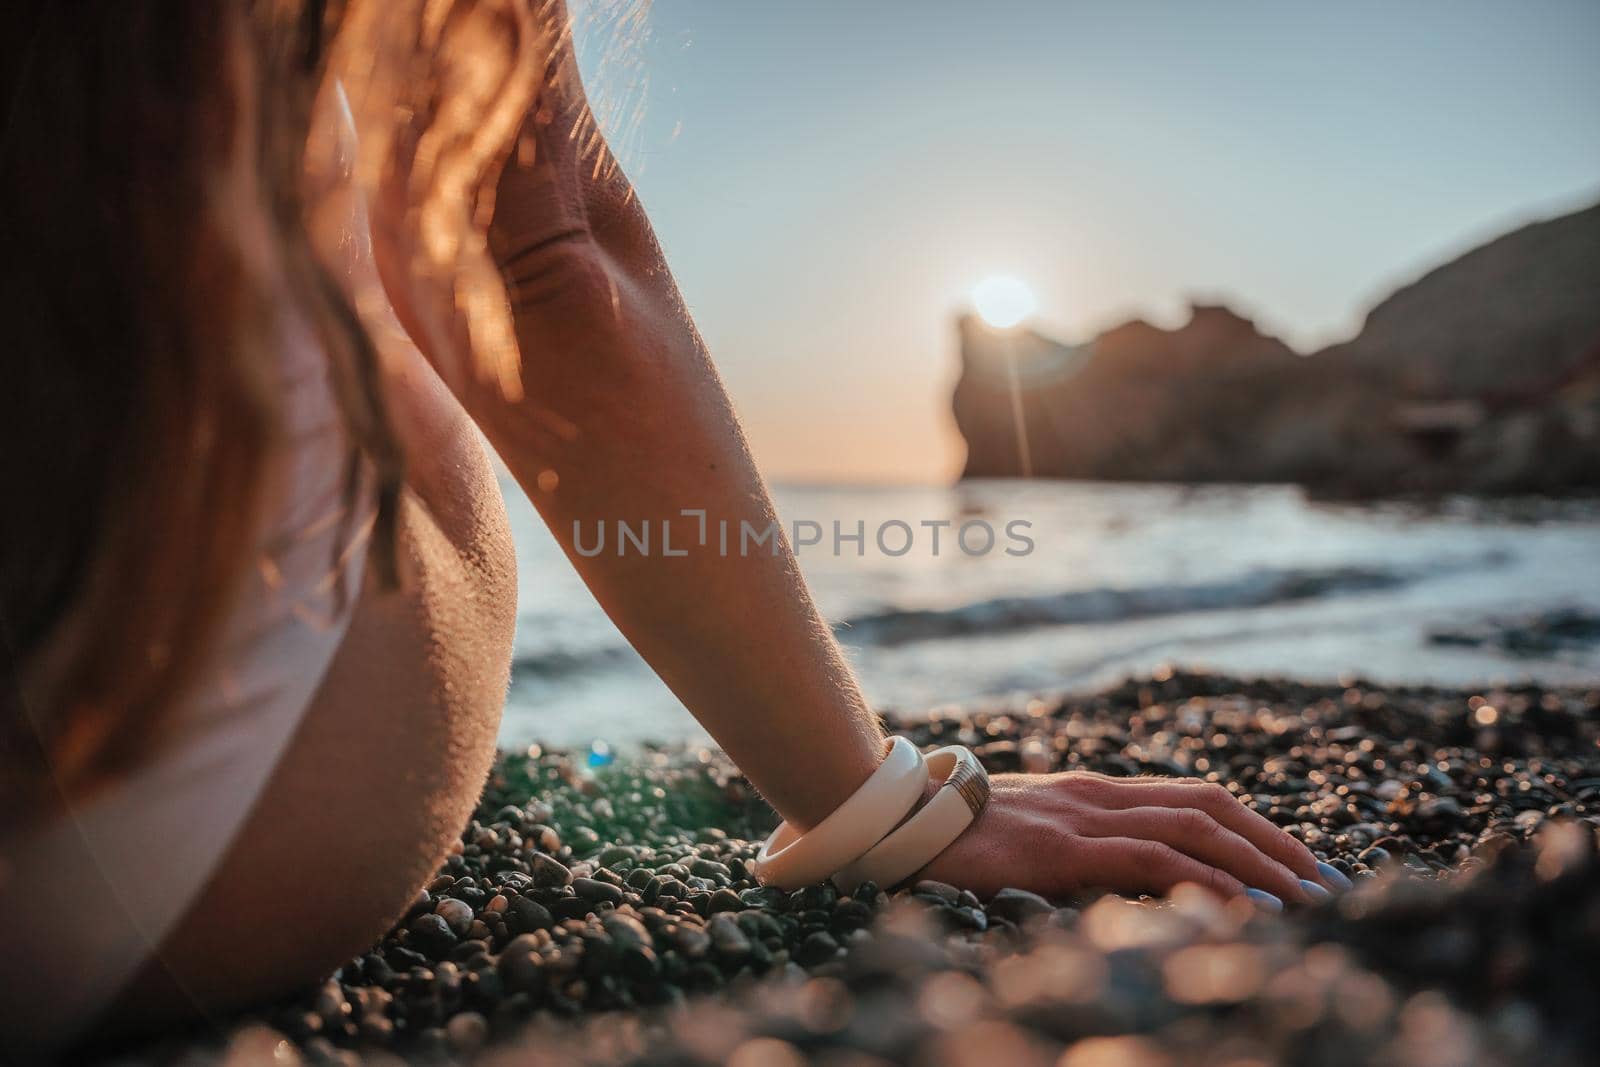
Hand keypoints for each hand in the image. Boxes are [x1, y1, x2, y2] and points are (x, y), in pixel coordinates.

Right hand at [919, 772, 1340, 905]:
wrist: (886, 814)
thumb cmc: (949, 835)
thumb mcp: (1023, 839)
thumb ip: (1071, 849)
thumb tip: (1121, 885)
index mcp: (1092, 793)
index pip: (1194, 799)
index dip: (1256, 828)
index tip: (1301, 865)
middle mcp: (1097, 796)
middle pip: (1211, 807)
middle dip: (1279, 845)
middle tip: (1333, 886)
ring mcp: (1079, 818)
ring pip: (1194, 828)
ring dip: (1260, 864)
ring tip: (1309, 900)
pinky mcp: (1058, 849)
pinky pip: (1147, 859)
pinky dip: (1204, 880)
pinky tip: (1242, 904)